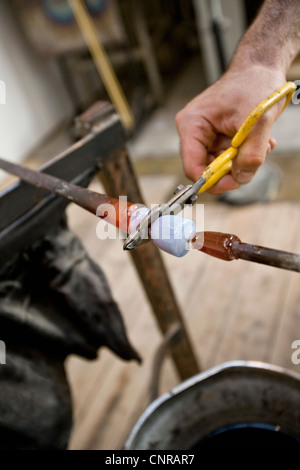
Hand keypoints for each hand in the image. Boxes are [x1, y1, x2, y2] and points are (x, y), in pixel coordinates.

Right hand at [176, 65, 286, 193]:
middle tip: (253, 160)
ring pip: (220, 166)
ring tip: (261, 144)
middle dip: (232, 170)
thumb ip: (251, 154)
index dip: (213, 181)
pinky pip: (229, 157)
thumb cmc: (255, 82)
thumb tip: (241, 177)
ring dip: (242, 161)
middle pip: (207, 169)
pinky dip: (245, 155)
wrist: (262, 67)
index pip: (193, 167)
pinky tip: (258, 141)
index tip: (236, 181)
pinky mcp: (218, 137)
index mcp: (192, 125)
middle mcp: (194, 132)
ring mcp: (206, 135)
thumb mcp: (258, 121)